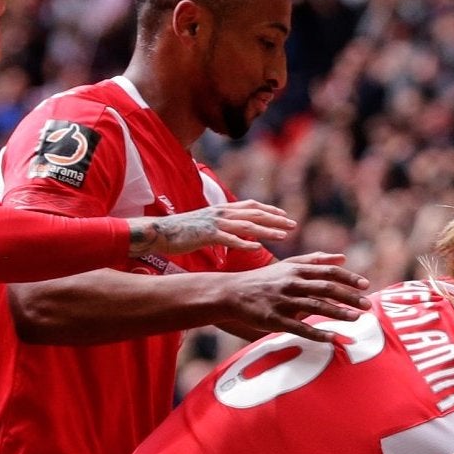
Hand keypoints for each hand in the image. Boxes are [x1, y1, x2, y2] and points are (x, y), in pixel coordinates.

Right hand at [134, 200, 295, 256]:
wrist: (160, 232)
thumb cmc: (182, 232)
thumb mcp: (206, 225)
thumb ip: (222, 226)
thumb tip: (237, 233)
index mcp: (222, 209)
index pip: (252, 206)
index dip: (269, 210)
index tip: (285, 216)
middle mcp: (221, 212)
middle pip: (254, 213)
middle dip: (275, 219)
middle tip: (293, 224)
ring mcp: (214, 223)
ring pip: (247, 225)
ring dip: (267, 230)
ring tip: (283, 236)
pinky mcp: (206, 234)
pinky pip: (229, 239)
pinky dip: (245, 243)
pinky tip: (258, 248)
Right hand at [209, 254, 371, 341]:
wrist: (232, 293)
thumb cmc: (265, 280)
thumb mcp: (289, 264)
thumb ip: (316, 261)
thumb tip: (343, 258)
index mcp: (297, 269)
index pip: (328, 271)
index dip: (348, 278)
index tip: (365, 285)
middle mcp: (291, 283)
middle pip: (326, 288)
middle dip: (348, 297)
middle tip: (367, 305)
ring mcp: (283, 301)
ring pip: (315, 307)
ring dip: (338, 313)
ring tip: (356, 320)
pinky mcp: (274, 319)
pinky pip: (299, 327)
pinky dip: (317, 333)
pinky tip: (332, 339)